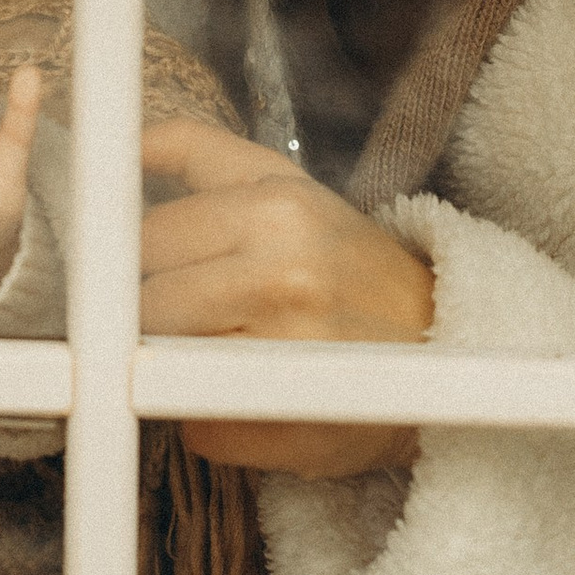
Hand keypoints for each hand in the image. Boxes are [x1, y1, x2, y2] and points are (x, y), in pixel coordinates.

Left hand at [140, 116, 431, 477]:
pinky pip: (197, 428)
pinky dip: (212, 420)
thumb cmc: (350, 264)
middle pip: (147, 306)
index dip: (145, 260)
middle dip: (160, 314)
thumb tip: (129, 143)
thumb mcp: (287, 187)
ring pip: (162, 368)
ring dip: (181, 367)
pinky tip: (255, 398)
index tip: (165, 272)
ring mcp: (286, 360)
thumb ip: (202, 153)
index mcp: (275, 210)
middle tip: (207, 316)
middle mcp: (283, 278)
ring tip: (232, 352)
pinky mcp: (288, 430)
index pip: (147, 239)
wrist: (445, 343)